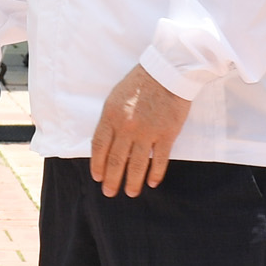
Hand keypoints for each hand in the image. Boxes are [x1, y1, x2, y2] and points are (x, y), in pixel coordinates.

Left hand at [89, 63, 190, 197]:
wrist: (168, 72)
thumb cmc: (139, 83)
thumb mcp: (115, 98)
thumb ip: (111, 120)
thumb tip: (107, 142)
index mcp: (111, 116)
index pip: (99, 146)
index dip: (97, 164)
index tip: (97, 177)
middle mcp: (127, 126)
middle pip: (116, 159)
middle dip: (111, 179)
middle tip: (109, 193)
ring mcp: (147, 131)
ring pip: (137, 163)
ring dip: (132, 181)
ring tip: (130, 193)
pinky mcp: (167, 133)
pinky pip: (159, 158)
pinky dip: (155, 173)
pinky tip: (152, 183)